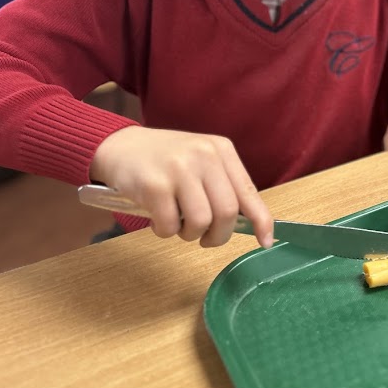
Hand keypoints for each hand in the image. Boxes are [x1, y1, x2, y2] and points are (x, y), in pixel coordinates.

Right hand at [90, 126, 273, 248]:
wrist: (120, 145)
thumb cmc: (165, 160)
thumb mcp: (200, 161)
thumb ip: (222, 185)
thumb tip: (249, 224)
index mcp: (221, 149)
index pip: (248, 191)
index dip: (261, 221)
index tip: (266, 242)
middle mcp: (204, 155)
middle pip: (226, 212)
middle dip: (217, 236)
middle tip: (204, 238)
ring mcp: (179, 168)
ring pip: (200, 222)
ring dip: (189, 234)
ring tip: (178, 224)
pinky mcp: (154, 184)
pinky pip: (170, 226)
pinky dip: (165, 231)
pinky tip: (157, 218)